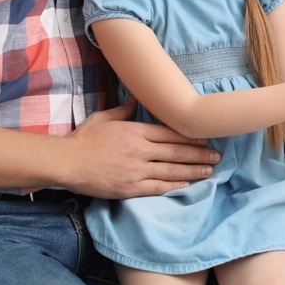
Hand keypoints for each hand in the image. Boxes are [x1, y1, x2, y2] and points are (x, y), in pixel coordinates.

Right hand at [62, 103, 220, 197]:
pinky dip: (174, 185)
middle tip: (216, 155)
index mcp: (136, 131)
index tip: (205, 138)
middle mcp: (140, 150)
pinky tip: (187, 185)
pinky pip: (157, 187)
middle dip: (199, 154)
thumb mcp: (105, 118)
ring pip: (171, 170)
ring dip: (193, 170)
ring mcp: (136, 170)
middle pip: (176, 151)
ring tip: (209, 170)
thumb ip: (124, 110)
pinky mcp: (130, 188)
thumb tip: (137, 97)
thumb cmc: (84, 139)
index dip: (191, 136)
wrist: (67, 162)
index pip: (170, 133)